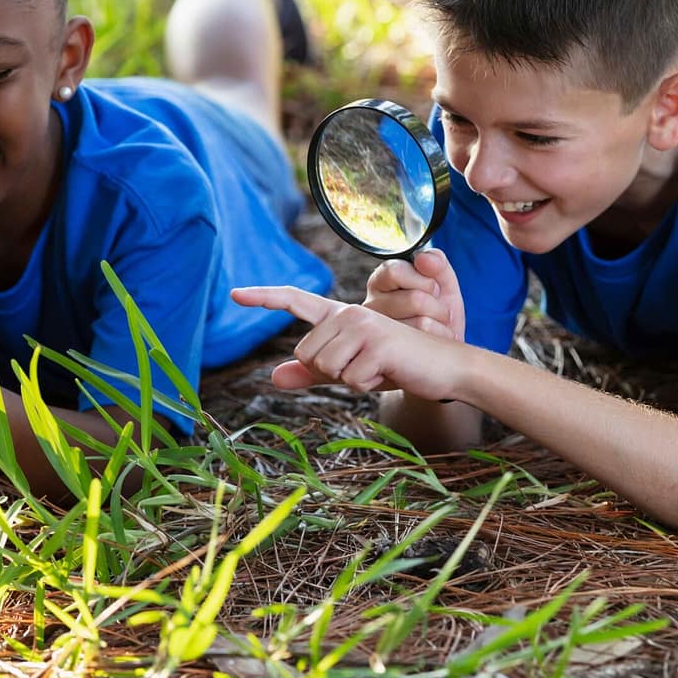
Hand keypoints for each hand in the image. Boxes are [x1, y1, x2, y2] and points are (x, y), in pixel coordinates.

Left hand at [231, 285, 469, 400]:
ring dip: (352, 379)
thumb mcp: (349, 371)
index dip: (264, 296)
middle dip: (332, 373)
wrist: (441, 369)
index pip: (296, 301)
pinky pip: (351, 378)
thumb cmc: (395, 367)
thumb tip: (273, 378)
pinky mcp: (377, 342)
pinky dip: (369, 384)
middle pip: (306, 355)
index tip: (235, 293)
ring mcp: (363, 324)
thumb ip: (313, 373)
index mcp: (339, 316)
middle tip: (366, 366)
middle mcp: (348, 313)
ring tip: (379, 367)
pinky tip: (390, 371)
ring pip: (326, 368)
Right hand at [362, 249, 465, 340]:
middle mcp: (372, 307)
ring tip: (435, 327)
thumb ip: (437, 264)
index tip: (433, 288)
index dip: (424, 281)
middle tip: (437, 312)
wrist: (446, 350)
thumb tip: (424, 258)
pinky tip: (432, 342)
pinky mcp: (391, 355)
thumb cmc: (438, 313)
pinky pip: (426, 342)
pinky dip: (441, 338)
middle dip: (438, 305)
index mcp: (380, 283)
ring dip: (441, 324)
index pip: (395, 271)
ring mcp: (378, 335)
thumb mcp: (443, 283)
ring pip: (422, 322)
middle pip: (414, 299)